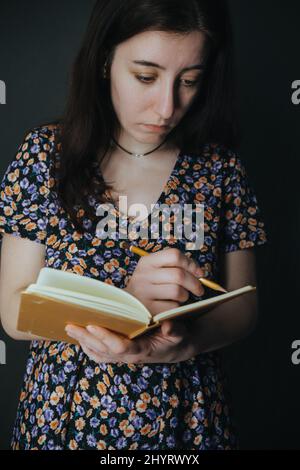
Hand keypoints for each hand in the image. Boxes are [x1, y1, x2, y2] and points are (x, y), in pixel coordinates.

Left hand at [65, 318, 198, 363]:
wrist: (175, 348)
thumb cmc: (176, 338)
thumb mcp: (180, 333)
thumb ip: (175, 330)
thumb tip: (167, 325)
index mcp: (142, 350)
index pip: (119, 347)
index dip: (105, 337)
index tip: (93, 325)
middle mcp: (129, 356)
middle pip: (103, 350)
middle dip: (86, 338)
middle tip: (70, 325)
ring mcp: (123, 357)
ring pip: (98, 353)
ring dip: (83, 342)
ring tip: (70, 328)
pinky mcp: (119, 355)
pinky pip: (100, 354)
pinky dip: (88, 347)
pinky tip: (80, 337)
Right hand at [125, 248, 204, 315]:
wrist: (126, 304)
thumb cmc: (147, 285)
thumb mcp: (154, 270)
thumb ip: (175, 266)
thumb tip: (200, 272)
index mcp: (147, 261)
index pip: (174, 255)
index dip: (190, 264)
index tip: (199, 273)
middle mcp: (143, 275)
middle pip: (179, 275)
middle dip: (194, 283)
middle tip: (199, 290)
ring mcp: (144, 292)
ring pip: (177, 291)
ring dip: (185, 296)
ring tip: (181, 297)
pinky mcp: (147, 309)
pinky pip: (172, 307)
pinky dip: (177, 307)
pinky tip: (172, 306)